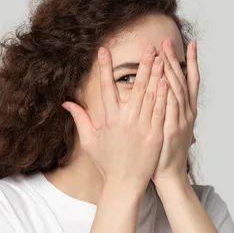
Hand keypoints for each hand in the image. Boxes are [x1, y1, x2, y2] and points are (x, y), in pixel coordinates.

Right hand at [62, 45, 167, 189]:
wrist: (124, 184)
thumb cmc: (107, 163)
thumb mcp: (90, 141)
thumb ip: (80, 119)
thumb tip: (66, 103)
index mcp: (109, 120)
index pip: (105, 89)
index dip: (105, 69)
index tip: (104, 51)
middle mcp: (125, 121)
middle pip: (134, 88)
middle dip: (142, 65)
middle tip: (149, 47)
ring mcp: (142, 128)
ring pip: (150, 96)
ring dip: (156, 75)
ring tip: (161, 57)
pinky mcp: (155, 135)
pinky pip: (161, 111)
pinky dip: (164, 95)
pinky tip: (167, 81)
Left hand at [151, 38, 198, 184]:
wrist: (168, 175)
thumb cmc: (164, 151)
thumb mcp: (168, 126)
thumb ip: (167, 108)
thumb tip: (162, 92)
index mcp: (186, 111)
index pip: (190, 81)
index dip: (191, 62)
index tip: (189, 43)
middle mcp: (187, 113)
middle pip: (182, 81)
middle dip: (175, 60)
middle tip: (168, 41)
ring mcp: (180, 121)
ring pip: (177, 91)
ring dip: (170, 71)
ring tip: (163, 53)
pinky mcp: (171, 131)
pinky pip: (171, 109)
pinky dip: (169, 95)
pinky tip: (164, 80)